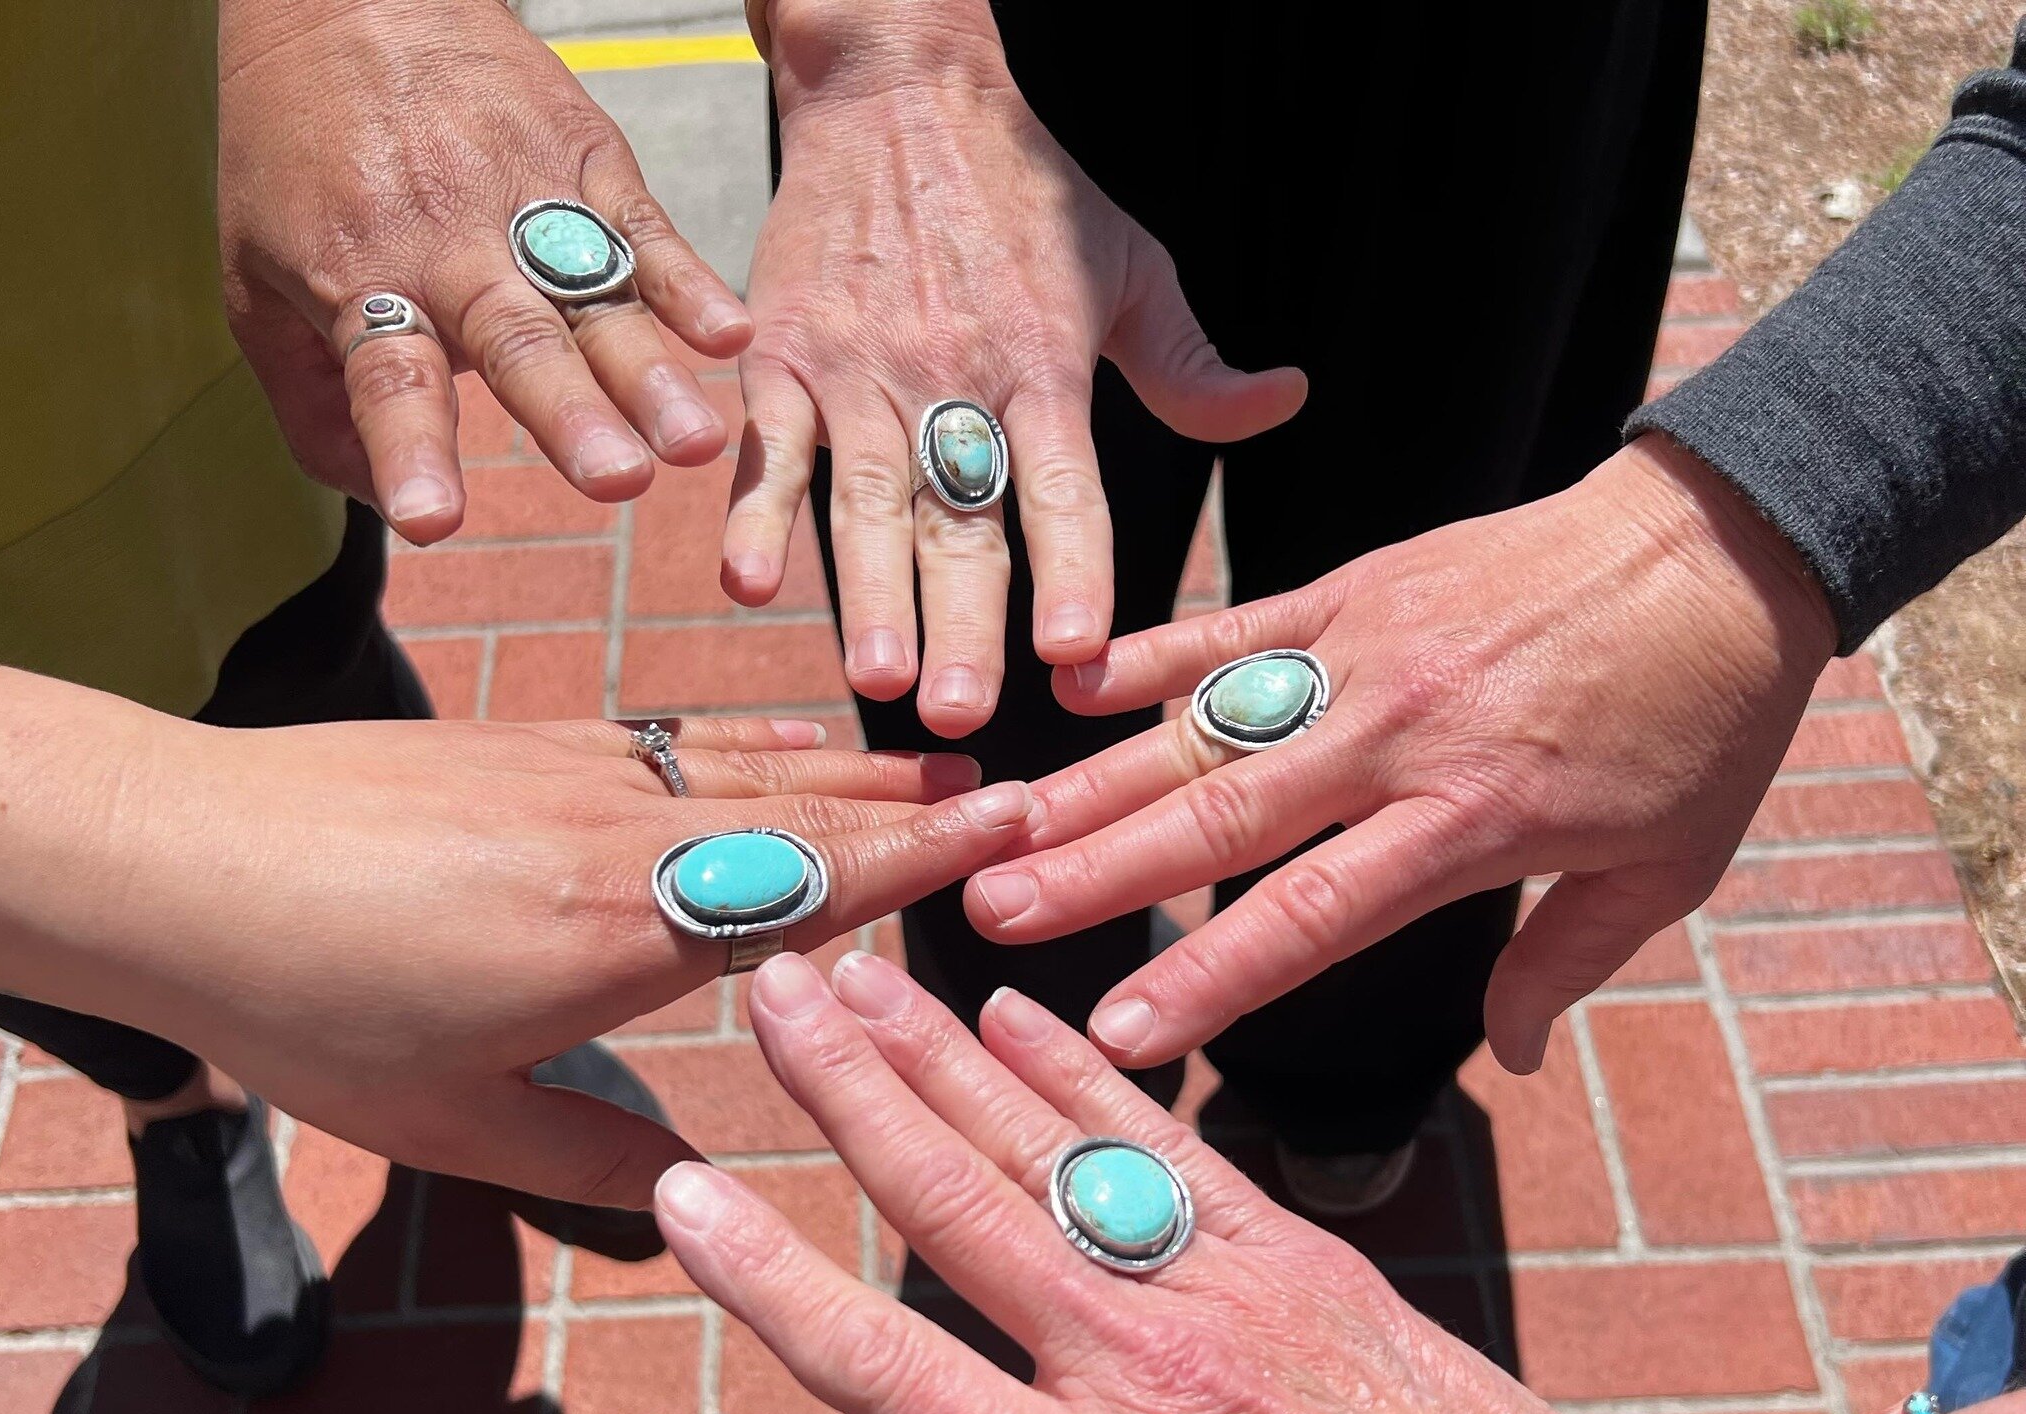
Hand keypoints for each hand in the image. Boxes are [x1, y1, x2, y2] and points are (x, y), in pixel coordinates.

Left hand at [0, 674, 1032, 1205]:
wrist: (175, 860)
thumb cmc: (306, 1003)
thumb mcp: (453, 1122)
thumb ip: (589, 1160)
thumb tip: (693, 1200)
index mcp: (624, 933)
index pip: (812, 882)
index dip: (920, 857)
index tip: (1009, 830)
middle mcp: (623, 836)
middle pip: (804, 808)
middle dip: (918, 802)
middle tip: (1016, 791)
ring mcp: (578, 773)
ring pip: (747, 762)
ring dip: (851, 762)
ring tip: (935, 761)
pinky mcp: (531, 742)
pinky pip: (675, 736)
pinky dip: (752, 736)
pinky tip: (789, 736)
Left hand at [220, 0, 750, 542]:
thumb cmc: (298, 145)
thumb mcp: (255, 273)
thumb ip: (307, 401)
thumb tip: (368, 497)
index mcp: (364, 280)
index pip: (387, 382)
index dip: (410, 451)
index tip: (432, 519)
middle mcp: (450, 249)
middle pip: (515, 344)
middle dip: (568, 417)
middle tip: (615, 481)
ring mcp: (526, 204)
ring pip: (594, 302)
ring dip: (648, 376)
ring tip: (694, 443)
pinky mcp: (587, 163)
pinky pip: (645, 231)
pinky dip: (692, 284)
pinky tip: (733, 336)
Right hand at [654, 954, 2005, 1413]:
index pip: (888, 1371)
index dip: (772, 1279)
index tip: (684, 1192)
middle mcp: (1141, 1375)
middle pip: (955, 1204)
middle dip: (847, 1090)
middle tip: (764, 988)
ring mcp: (1227, 1299)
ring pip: (1048, 1149)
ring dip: (940, 1052)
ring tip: (853, 970)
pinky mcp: (1303, 1260)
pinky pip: (1167, 1145)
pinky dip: (1085, 1071)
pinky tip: (1018, 1015)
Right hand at [724, 0, 1305, 735]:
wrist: (899, 84)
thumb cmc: (1025, 190)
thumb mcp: (1129, 264)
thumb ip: (1190, 360)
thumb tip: (1284, 401)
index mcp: (1042, 365)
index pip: (1066, 487)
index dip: (1073, 569)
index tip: (1076, 650)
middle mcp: (952, 377)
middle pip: (962, 518)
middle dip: (961, 620)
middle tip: (961, 711)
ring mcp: (861, 370)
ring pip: (867, 499)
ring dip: (868, 594)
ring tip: (874, 674)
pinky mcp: (784, 354)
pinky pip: (770, 446)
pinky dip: (753, 512)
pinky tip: (748, 583)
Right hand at [962, 436, 1839, 1071]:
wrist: (1726, 543)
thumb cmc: (1704, 718)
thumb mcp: (1667, 868)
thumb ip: (1562, 963)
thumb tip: (1504, 1061)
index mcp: (1473, 819)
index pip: (1314, 915)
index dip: (1212, 977)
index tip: (1121, 1034)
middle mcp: (1400, 738)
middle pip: (1226, 817)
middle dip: (1101, 872)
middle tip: (992, 911)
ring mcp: (1369, 654)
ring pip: (1208, 726)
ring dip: (1096, 778)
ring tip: (998, 825)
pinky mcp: (1360, 589)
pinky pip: (1240, 627)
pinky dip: (1156, 654)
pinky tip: (1074, 685)